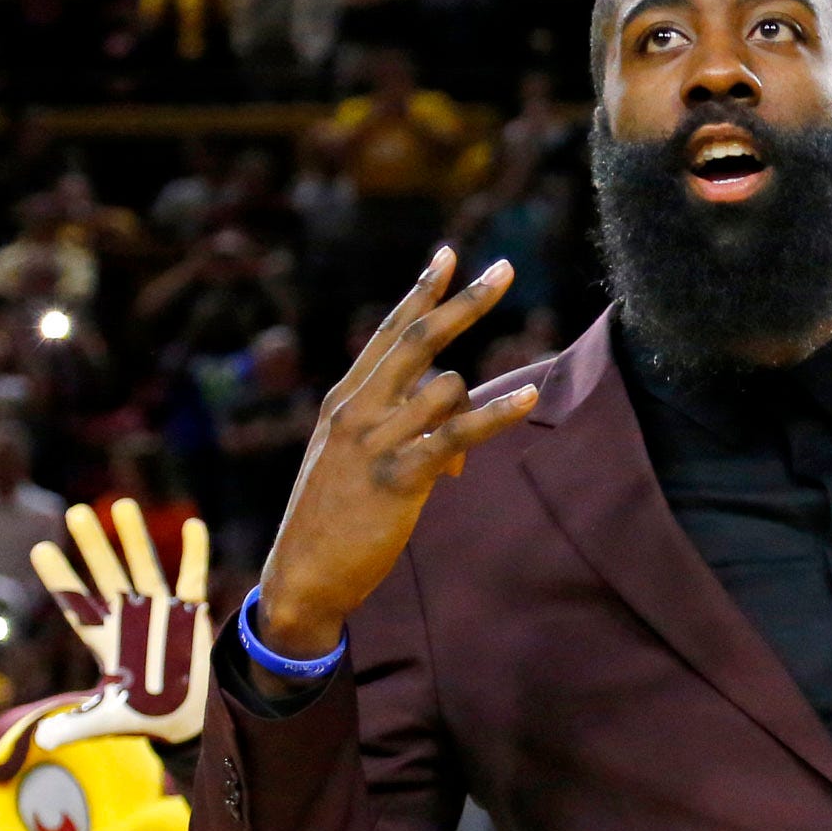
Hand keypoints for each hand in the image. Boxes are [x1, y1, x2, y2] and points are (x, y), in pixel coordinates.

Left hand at [31, 501, 211, 749]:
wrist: (188, 721)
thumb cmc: (145, 719)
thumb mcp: (108, 721)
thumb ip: (77, 726)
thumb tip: (42, 741)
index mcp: (105, 641)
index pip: (77, 604)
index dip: (60, 578)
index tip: (40, 548)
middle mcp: (129, 619)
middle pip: (107, 575)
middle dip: (93, 545)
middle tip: (75, 511)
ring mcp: (160, 614)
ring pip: (145, 567)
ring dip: (135, 538)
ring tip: (122, 504)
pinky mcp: (191, 617)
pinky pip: (193, 579)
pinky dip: (193, 553)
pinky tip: (192, 525)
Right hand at [253, 249, 538, 661]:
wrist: (302, 575)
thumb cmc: (336, 520)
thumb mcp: (361, 463)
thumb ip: (404, 435)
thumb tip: (457, 436)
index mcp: (346, 400)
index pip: (388, 333)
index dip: (421, 293)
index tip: (449, 255)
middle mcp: (357, 409)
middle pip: (419, 340)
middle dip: (466, 302)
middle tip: (506, 268)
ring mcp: (374, 441)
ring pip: (445, 388)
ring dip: (473, 410)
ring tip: (457, 458)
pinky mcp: (397, 477)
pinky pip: (455, 435)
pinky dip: (497, 416)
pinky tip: (529, 399)